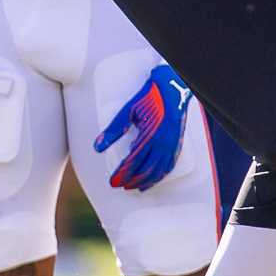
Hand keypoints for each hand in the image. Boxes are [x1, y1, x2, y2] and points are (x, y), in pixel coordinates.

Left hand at [93, 63, 191, 191]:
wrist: (173, 88)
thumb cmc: (149, 97)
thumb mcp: (128, 111)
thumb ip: (113, 130)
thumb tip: (97, 147)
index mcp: (149, 136)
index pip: (133, 162)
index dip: (122, 174)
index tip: (113, 181)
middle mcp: (162, 144)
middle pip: (145, 170)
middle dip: (131, 180)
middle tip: (120, 185)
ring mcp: (171, 145)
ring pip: (158, 171)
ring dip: (146, 181)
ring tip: (134, 187)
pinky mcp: (177, 144)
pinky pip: (169, 165)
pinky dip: (160, 175)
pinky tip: (153, 179)